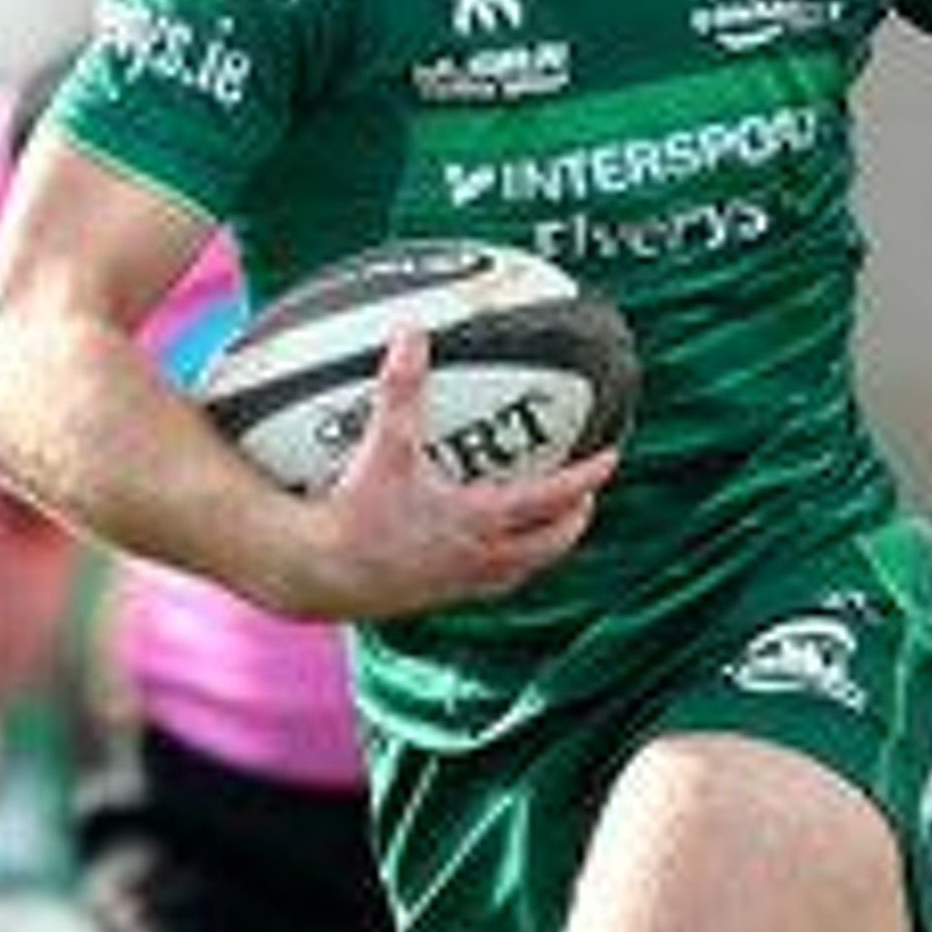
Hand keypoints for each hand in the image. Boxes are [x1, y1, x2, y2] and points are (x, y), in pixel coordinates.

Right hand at [278, 327, 615, 619]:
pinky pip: (494, 582)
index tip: (612, 457)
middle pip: (555, 541)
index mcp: (482, 519)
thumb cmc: (352, 512)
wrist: (320, 574)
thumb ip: (401, 388)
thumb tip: (412, 334)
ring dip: (548, 544)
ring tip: (550, 522)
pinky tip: (493, 550)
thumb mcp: (384, 445)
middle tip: (585, 494)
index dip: (588, 476)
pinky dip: (509, 564)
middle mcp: (484, 555)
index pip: (555, 497)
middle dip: (577, 517)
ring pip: (528, 566)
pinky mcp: (443, 597)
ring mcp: (466, 581)